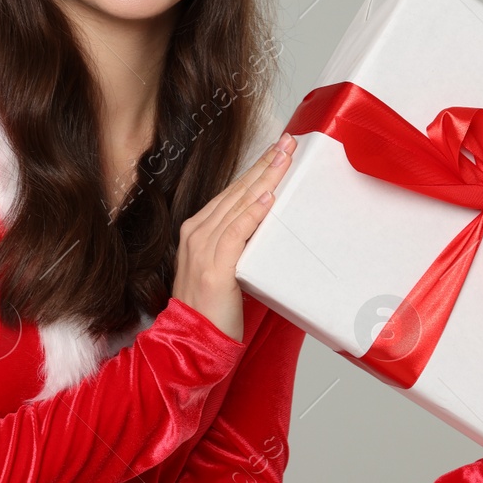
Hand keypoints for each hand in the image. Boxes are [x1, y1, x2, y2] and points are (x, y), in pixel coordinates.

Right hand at [170, 132, 296, 342]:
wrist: (194, 340)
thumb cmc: (212, 309)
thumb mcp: (224, 266)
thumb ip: (238, 243)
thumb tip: (268, 225)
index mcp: (197, 230)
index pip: (232, 192)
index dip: (256, 169)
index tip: (277, 151)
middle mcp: (196, 233)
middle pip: (236, 191)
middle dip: (264, 165)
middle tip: (288, 143)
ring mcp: (202, 248)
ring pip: (238, 204)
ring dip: (264, 180)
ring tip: (285, 159)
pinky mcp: (214, 266)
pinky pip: (236, 232)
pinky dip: (253, 213)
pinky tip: (268, 198)